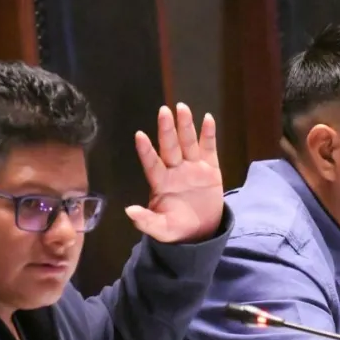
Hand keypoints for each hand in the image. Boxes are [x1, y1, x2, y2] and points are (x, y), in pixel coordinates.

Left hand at [126, 104, 222, 243]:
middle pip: (170, 147)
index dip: (146, 151)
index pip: (152, 164)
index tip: (139, 135)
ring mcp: (193, 167)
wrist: (201, 231)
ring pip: (188, 142)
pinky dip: (208, 134)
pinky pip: (209, 148)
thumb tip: (129, 211)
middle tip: (163, 111)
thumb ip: (146, 221)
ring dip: (185, 125)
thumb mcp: (161, 229)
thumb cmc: (177, 228)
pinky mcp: (210, 168)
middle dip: (167, 130)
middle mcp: (175, 170)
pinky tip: (208, 119)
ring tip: (182, 108)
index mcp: (161, 183)